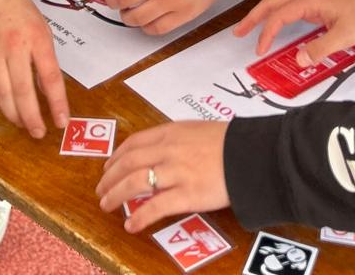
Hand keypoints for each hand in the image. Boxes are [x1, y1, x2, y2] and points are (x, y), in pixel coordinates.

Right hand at [0, 0, 68, 138]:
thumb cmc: (15, 5)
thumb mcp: (39, 25)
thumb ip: (44, 56)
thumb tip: (47, 88)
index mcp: (37, 37)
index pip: (50, 78)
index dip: (57, 104)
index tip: (62, 122)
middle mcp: (15, 46)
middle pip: (23, 91)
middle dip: (32, 117)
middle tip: (40, 132)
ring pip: (3, 93)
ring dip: (14, 114)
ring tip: (23, 124)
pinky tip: (2, 110)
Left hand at [95, 121, 229, 232]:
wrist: (253, 154)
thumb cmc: (231, 142)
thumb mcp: (199, 130)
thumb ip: (179, 139)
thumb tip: (163, 150)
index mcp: (171, 132)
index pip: (134, 143)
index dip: (116, 156)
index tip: (108, 167)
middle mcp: (169, 150)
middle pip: (128, 163)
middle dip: (110, 178)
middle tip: (100, 189)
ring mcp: (177, 172)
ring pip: (135, 182)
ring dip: (116, 195)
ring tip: (106, 205)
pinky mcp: (188, 194)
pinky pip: (156, 207)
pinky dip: (139, 216)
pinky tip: (130, 225)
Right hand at [233, 0, 354, 64]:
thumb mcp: (345, 35)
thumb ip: (321, 49)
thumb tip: (298, 61)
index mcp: (309, 1)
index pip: (278, 16)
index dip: (266, 33)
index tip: (259, 50)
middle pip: (271, 3)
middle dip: (253, 17)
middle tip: (237, 33)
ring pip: (279, 2)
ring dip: (262, 14)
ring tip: (249, 28)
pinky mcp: (316, 1)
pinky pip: (289, 6)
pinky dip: (276, 14)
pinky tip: (276, 24)